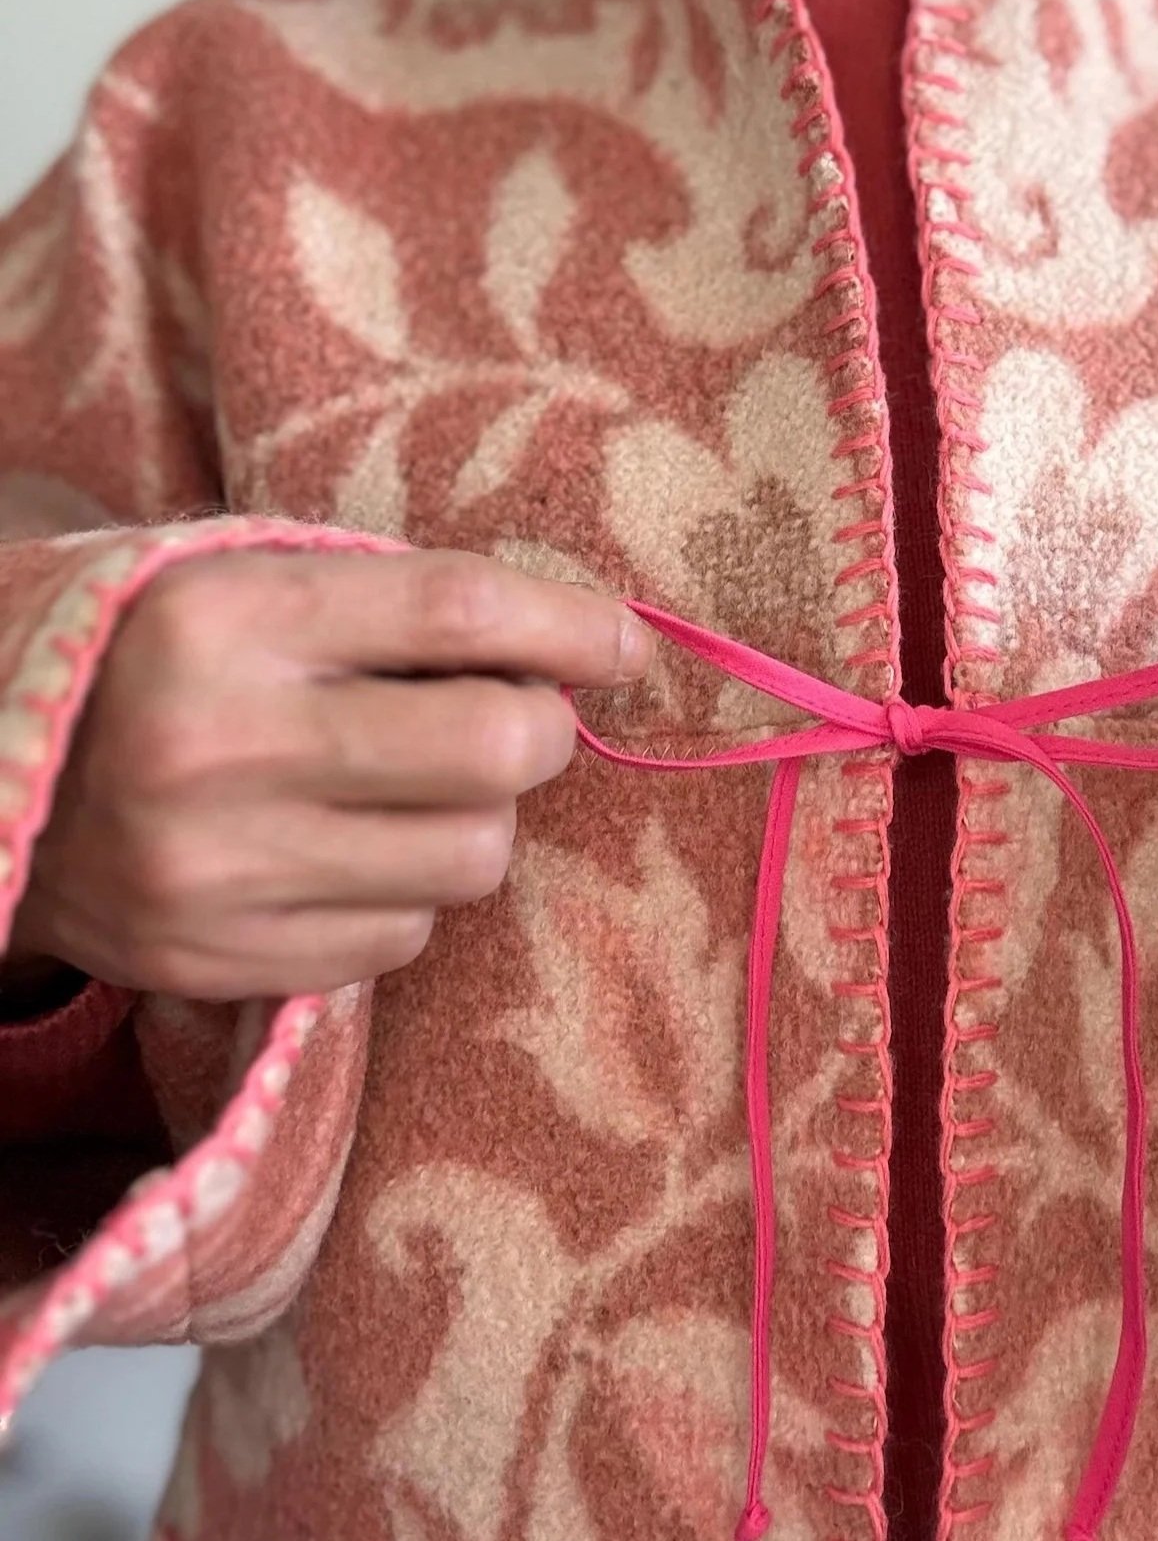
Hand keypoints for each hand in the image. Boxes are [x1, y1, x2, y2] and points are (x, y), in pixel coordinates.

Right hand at [11, 551, 651, 998]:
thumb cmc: (145, 652)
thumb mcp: (240, 580)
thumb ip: (389, 604)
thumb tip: (577, 651)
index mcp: (225, 617)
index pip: (455, 612)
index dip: (571, 628)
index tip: (628, 644)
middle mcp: (217, 744)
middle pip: (492, 751)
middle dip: (542, 734)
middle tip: (518, 720)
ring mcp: (215, 869)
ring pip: (470, 858)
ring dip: (477, 819)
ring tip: (412, 788)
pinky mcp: (215, 960)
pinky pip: (405, 936)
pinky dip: (409, 892)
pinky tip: (347, 852)